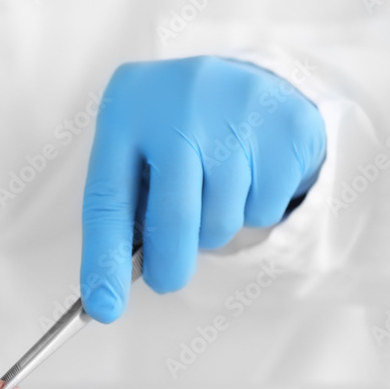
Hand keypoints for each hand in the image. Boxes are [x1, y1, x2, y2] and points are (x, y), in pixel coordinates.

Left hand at [80, 56, 325, 322]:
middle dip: (169, 264)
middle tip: (166, 279)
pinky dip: (253, 210)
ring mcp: (237, 112)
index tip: (103, 308)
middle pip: (174, 218)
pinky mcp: (286, 127)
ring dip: (213, 229)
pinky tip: (247, 176)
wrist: (244, 80)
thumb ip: (128, 209)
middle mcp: (179, 104)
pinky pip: (264, 209)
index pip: (108, 199)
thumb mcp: (137, 154)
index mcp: (126, 110)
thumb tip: (110, 291)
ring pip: (221, 221)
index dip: (104, 259)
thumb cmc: (174, 136)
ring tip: (212, 193)